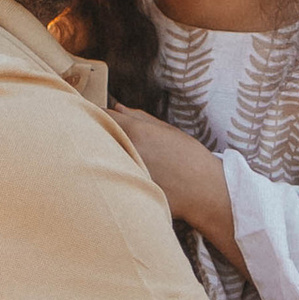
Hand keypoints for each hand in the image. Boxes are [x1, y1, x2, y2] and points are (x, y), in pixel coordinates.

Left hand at [108, 104, 238, 254]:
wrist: (206, 192)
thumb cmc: (190, 159)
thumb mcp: (169, 131)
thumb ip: (139, 118)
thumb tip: (117, 107)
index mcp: (136, 131)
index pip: (101, 115)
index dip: (95, 114)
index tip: (94, 117)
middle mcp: (125, 150)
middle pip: (94, 138)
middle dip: (93, 136)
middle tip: (95, 138)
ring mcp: (123, 173)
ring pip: (99, 160)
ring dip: (99, 157)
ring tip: (107, 159)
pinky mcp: (125, 192)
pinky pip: (109, 180)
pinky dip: (109, 177)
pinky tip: (116, 179)